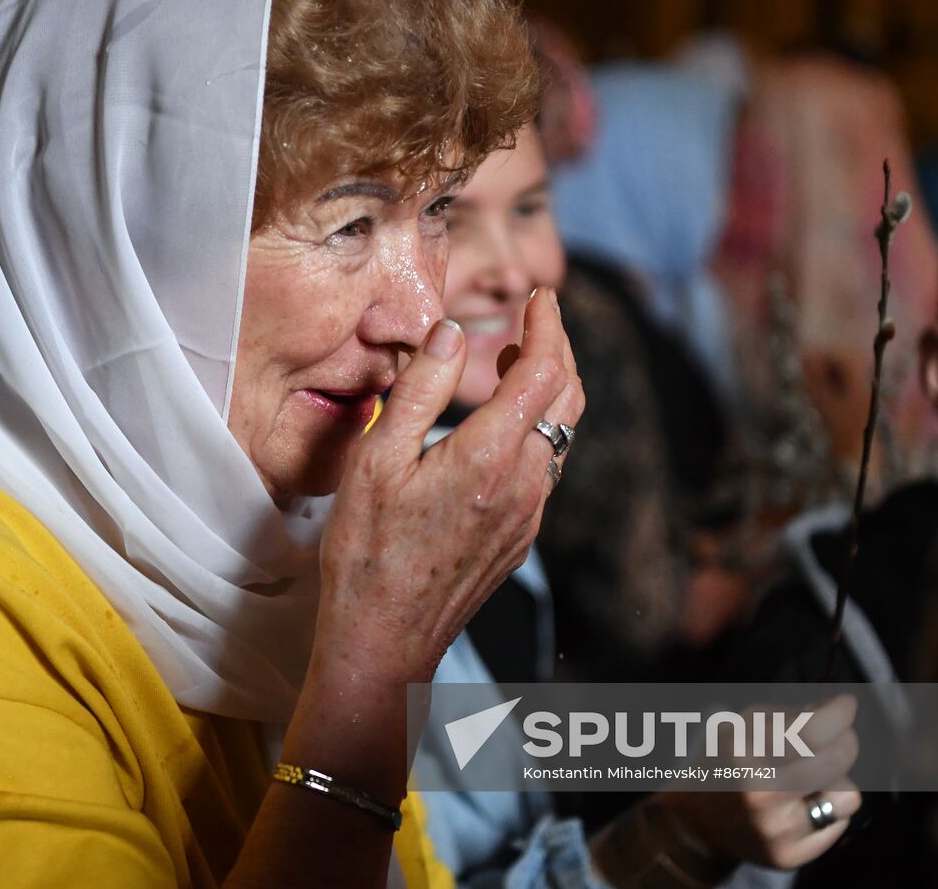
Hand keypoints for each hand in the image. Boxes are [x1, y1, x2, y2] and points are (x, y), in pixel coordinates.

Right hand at [314, 287, 583, 684]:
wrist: (385, 641)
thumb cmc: (368, 553)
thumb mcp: (377, 460)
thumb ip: (420, 389)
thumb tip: (451, 335)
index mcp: (488, 456)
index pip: (542, 370)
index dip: (547, 325)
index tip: (540, 297)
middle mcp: (523, 484)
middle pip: (568, 398)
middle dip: (559, 348)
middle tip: (536, 319)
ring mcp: (528, 514)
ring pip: (561, 434)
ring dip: (549, 390)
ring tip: (516, 363)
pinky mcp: (520, 537)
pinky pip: (545, 468)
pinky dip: (537, 428)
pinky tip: (501, 427)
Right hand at [654, 694, 862, 869]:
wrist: (696, 822)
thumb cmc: (726, 764)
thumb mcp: (741, 726)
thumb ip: (787, 716)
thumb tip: (836, 710)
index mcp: (741, 752)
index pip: (810, 730)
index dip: (839, 713)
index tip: (845, 704)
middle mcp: (759, 792)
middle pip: (837, 758)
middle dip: (845, 741)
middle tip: (836, 737)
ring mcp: (776, 828)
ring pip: (848, 794)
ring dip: (835, 781)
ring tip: (808, 781)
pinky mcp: (790, 855)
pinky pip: (839, 824)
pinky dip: (828, 811)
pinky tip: (801, 807)